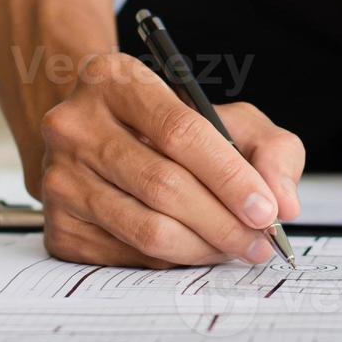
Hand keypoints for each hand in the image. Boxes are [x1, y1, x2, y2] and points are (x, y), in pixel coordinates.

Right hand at [40, 53, 304, 267]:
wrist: (100, 142)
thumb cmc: (170, 129)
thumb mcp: (227, 118)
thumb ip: (270, 148)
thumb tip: (283, 200)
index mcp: (114, 80)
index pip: (180, 131)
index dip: (229, 176)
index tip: (267, 209)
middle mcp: (75, 126)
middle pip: (163, 185)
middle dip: (224, 222)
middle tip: (260, 241)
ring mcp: (60, 179)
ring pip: (147, 229)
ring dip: (204, 247)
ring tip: (235, 247)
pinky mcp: (58, 228)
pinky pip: (130, 256)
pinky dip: (173, 260)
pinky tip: (193, 247)